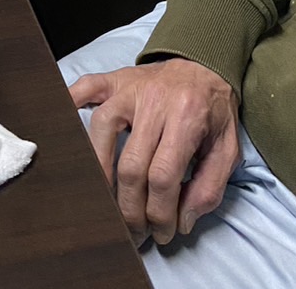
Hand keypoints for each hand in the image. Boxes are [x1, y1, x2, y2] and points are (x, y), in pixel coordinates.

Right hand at [69, 58, 239, 244]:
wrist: (208, 63)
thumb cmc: (214, 110)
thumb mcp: (228, 148)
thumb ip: (210, 187)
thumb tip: (182, 221)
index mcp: (187, 116)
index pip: (163, 177)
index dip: (160, 214)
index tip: (162, 232)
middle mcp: (155, 100)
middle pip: (130, 165)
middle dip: (130, 210)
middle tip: (136, 231)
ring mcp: (131, 87)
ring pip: (101, 129)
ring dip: (100, 172)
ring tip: (107, 202)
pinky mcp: (117, 79)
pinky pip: (88, 86)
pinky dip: (71, 102)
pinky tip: (67, 125)